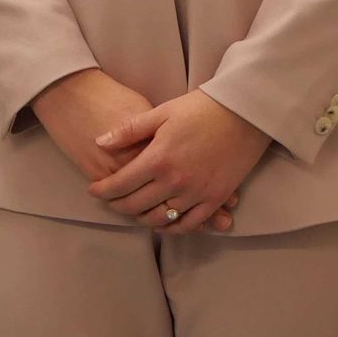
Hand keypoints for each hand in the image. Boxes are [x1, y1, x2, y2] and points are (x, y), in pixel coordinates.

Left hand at [83, 91, 271, 234]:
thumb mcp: (161, 112)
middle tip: (110, 200)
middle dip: (117, 205)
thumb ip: (129, 131)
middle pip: (136, 205)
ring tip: (133, 210)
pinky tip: (162, 222)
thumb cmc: (201, 108)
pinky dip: (171, 228)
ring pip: (159, 219)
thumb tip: (100, 143)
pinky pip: (189, 225)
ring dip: (141, 218)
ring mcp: (196, 194)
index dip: (103, 190)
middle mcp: (175, 182)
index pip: (120, 184)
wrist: (244, 113)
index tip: (94, 190)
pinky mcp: (215, 199)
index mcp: (158, 159)